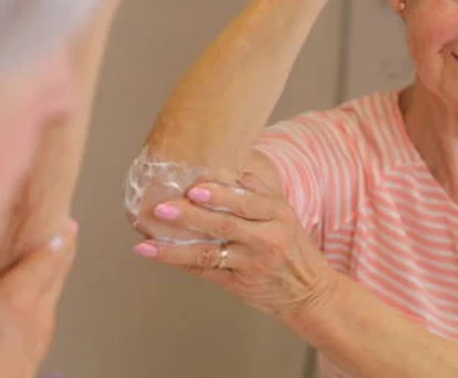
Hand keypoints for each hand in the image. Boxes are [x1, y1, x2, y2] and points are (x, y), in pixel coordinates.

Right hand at [0, 222, 77, 377]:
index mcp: (18, 297)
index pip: (47, 257)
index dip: (57, 235)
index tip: (65, 216)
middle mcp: (38, 311)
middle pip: (58, 271)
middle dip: (64, 247)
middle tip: (70, 226)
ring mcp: (40, 332)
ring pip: (55, 290)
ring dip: (58, 268)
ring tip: (58, 250)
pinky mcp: (35, 349)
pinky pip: (47, 308)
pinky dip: (49, 289)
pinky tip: (37, 292)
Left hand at [131, 173, 337, 323]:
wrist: (308, 291)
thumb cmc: (291, 246)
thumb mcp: (283, 213)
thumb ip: (256, 191)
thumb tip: (222, 165)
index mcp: (278, 213)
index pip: (247, 201)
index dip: (220, 195)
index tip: (195, 188)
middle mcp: (267, 237)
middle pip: (226, 224)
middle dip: (191, 216)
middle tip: (163, 207)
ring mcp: (252, 263)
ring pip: (210, 251)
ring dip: (175, 246)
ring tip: (148, 239)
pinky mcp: (240, 283)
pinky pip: (205, 270)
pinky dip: (179, 261)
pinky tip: (156, 253)